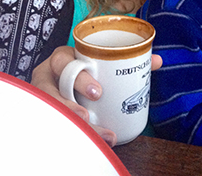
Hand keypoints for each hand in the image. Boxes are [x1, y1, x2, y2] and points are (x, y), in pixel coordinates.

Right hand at [31, 46, 162, 145]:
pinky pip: (52, 122)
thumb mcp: (96, 60)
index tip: (98, 93)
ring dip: (70, 123)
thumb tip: (157, 60)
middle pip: (53, 90)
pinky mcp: (46, 111)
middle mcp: (48, 77)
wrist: (58, 78)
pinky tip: (85, 141)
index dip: (80, 78)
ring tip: (92, 133)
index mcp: (62, 59)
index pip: (64, 62)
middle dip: (71, 106)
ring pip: (51, 110)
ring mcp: (44, 96)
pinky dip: (69, 132)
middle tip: (90, 116)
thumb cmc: (81, 68)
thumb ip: (127, 59)